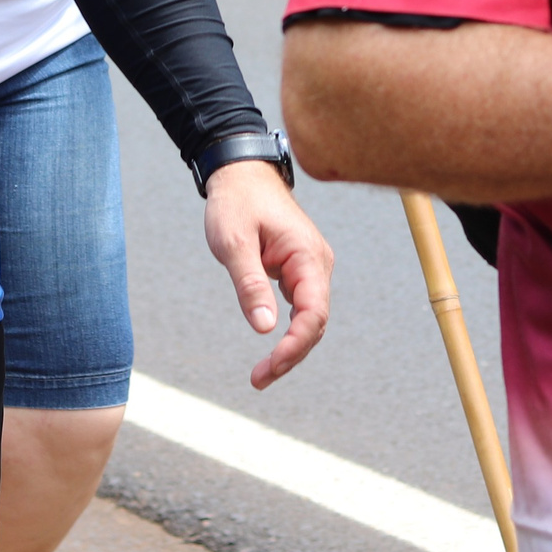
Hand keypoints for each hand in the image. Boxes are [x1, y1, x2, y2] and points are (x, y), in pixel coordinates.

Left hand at [202, 159, 333, 388]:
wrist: (241, 172)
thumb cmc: (236, 202)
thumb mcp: (234, 243)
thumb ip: (250, 285)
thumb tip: (265, 328)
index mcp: (307, 255)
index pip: (313, 312)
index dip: (296, 344)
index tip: (271, 366)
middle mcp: (317, 262)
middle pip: (316, 322)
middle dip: (292, 354)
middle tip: (258, 379)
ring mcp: (311, 266)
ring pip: (310, 318)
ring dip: (291, 347)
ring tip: (262, 373)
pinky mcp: (299, 269)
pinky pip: (302, 307)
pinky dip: (289, 330)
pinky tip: (272, 348)